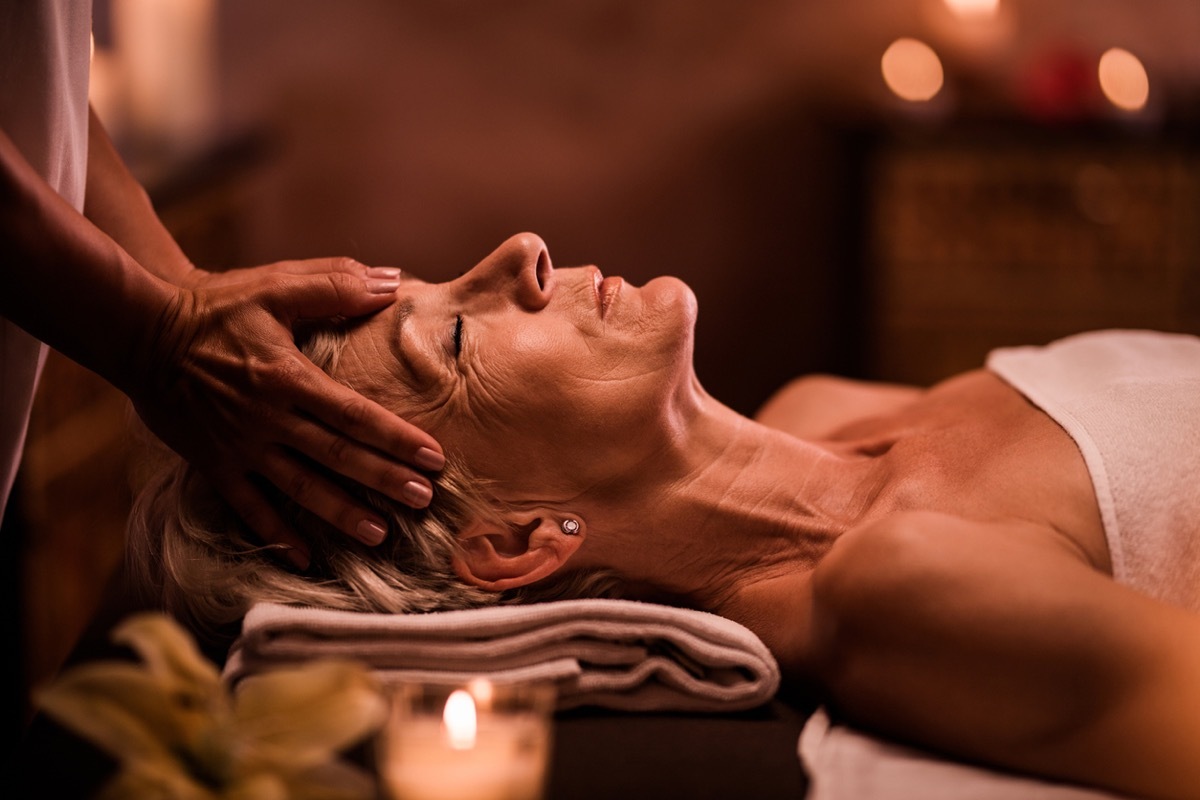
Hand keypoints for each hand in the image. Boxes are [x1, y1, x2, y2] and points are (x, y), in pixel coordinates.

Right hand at [130, 258, 444, 567]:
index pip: (354, 414)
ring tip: (379, 534)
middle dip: (384, 480)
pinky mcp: (214, 464)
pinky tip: (306, 557)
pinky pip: (248, 508)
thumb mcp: (276, 285)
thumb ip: (336, 285)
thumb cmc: (217, 307)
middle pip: (336, 457)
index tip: (434, 458)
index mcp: (288, 377)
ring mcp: (240, 447)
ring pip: (299, 489)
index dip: (396, 437)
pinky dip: (276, 534)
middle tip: (423, 500)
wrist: (143, 333)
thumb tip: (394, 282)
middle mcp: (268, 419)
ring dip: (341, 513)